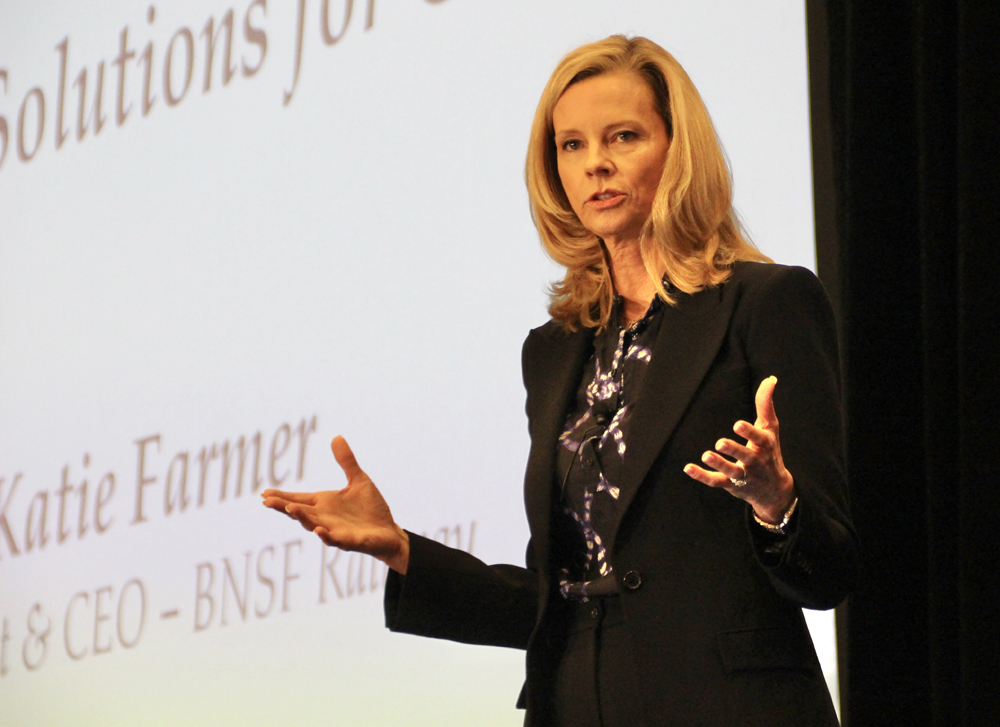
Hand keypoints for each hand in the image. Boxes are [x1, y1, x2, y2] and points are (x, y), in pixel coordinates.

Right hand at [261, 436, 409, 573]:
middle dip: (283, 507)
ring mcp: (335, 530)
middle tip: (266, 501)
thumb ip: (347, 461)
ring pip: (313, 524)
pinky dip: (326, 535)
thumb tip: (337, 436)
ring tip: (290, 509)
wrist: (389, 532)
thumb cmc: (371, 509)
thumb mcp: (359, 480)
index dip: (282, 497)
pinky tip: (319, 530)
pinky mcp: (349, 541)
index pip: (298, 499)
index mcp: (324, 504)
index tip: (264, 494)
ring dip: (302, 518)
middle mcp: (325, 518)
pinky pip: (335, 539)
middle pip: (299, 512)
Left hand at [683, 376, 795, 523]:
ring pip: (731, 471)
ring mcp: (743, 475)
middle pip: (746, 457)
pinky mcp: (731, 485)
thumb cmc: (770, 451)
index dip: (750, 433)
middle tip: (720, 442)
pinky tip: (688, 468)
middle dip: (734, 450)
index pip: (760, 439)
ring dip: (718, 464)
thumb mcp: (770, 428)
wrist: (775, 490)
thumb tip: (770, 379)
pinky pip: (715, 481)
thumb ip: (765, 404)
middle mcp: (756, 462)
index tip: (737, 425)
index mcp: (765, 446)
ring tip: (706, 455)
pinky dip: (702, 476)